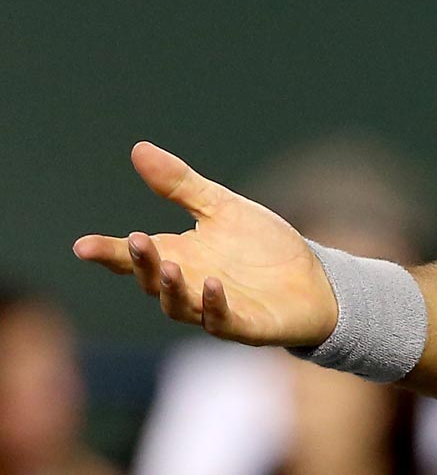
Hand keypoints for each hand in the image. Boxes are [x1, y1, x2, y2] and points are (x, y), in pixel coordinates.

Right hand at [73, 143, 338, 346]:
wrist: (315, 280)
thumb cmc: (262, 247)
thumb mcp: (222, 208)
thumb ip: (180, 185)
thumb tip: (139, 148)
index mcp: (178, 256)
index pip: (133, 257)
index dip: (107, 252)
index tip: (82, 245)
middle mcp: (188, 286)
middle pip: (151, 279)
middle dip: (141, 262)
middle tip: (135, 241)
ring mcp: (214, 309)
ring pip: (180, 305)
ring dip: (171, 287)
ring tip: (168, 264)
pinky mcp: (245, 325)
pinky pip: (222, 320)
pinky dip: (214, 305)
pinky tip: (212, 284)